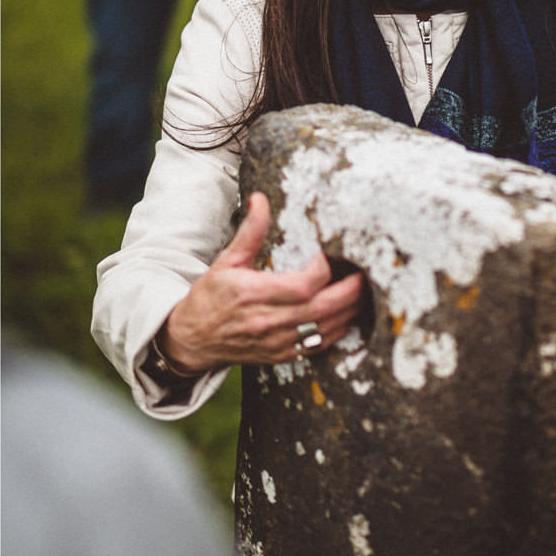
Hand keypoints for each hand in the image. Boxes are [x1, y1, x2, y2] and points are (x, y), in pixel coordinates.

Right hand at [161, 192, 363, 369]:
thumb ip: (250, 232)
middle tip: (362, 275)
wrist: (193, 338)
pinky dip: (337, 331)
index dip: (322, 271)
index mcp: (253, 295)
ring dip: (348, 312)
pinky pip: (318, 346)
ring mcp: (276, 342)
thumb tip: (260, 199)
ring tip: (360, 293)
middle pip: (320, 309)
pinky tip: (346, 316)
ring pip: (324, 329)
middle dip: (347, 292)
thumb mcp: (226, 261)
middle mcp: (267, 321)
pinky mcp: (282, 355)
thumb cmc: (209, 297)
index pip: (301, 286)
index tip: (329, 255)